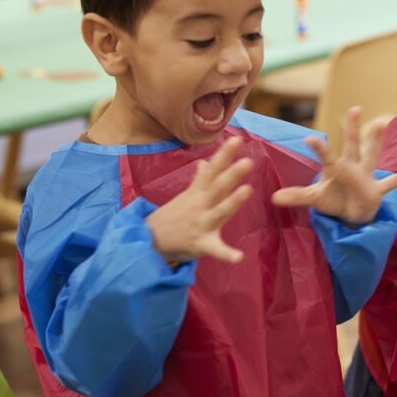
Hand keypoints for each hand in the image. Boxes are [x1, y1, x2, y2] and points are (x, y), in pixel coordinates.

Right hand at [146, 136, 252, 263]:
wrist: (149, 240)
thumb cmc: (174, 216)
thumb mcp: (187, 195)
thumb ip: (200, 180)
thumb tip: (205, 162)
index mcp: (198, 192)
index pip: (213, 170)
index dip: (224, 155)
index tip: (237, 139)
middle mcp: (200, 205)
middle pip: (217, 187)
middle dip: (232, 174)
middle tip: (248, 161)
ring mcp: (201, 224)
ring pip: (219, 212)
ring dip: (232, 202)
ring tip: (247, 191)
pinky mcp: (201, 244)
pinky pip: (215, 250)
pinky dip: (226, 254)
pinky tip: (239, 257)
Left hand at [271, 107, 396, 225]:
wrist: (352, 212)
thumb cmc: (334, 199)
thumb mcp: (314, 198)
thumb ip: (297, 196)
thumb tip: (273, 198)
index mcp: (335, 168)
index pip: (326, 155)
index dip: (318, 148)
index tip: (309, 139)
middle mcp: (351, 167)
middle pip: (351, 145)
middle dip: (352, 129)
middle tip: (354, 108)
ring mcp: (365, 176)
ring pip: (372, 156)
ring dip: (376, 143)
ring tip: (382, 123)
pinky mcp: (376, 190)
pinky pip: (387, 185)